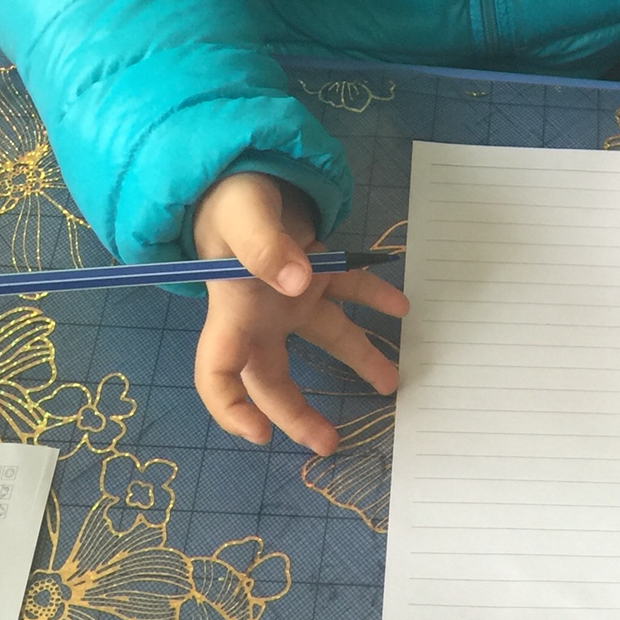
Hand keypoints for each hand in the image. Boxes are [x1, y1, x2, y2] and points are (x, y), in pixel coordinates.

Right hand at [191, 171, 407, 455]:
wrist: (243, 177)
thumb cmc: (232, 201)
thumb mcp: (242, 217)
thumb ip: (266, 248)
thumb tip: (298, 282)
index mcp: (232, 311)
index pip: (219, 372)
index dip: (231, 409)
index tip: (260, 432)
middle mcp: (261, 315)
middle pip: (273, 377)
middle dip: (298, 414)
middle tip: (330, 442)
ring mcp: (290, 297)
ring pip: (326, 336)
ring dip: (359, 358)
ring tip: (391, 381)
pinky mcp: (316, 274)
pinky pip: (349, 290)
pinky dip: (375, 298)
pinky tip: (401, 305)